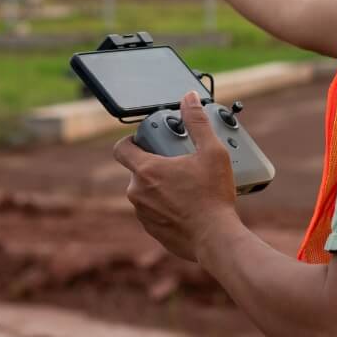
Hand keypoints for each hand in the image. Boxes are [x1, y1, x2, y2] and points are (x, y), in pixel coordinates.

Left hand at [109, 93, 239, 261]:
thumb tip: (188, 98)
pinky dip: (165, 208)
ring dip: (160, 188)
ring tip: (186, 187)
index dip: (130, 141)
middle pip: (137, 171)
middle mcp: (137, 193)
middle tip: (179, 164)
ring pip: (145, 193)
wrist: (215, 238)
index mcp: (146, 170)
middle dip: (155, 166)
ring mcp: (143, 214)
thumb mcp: (211, 152)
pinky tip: (186, 207)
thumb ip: (197, 122)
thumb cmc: (213, 196)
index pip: (121, 149)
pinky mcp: (152, 230)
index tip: (144, 141)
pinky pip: (153, 212)